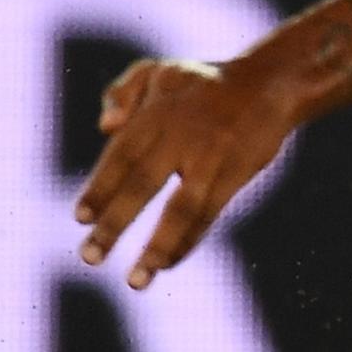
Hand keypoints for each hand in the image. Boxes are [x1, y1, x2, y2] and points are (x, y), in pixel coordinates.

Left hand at [77, 55, 300, 288]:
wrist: (271, 82)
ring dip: (158, 247)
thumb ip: (122, 92)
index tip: (80, 218)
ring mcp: (213, 157)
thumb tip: (105, 129)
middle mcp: (184, 135)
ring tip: (136, 280)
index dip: (100, 186)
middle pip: (143, 183)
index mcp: (158, 112)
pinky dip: (188, 240)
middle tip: (89, 258)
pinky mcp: (237, 173)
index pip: (121, 155)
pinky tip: (167, 263)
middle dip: (115, 223)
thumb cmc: (203, 83)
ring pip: (182, 208)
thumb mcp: (160, 71)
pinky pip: (210, 213)